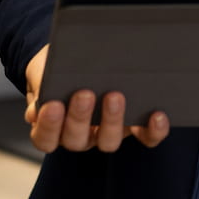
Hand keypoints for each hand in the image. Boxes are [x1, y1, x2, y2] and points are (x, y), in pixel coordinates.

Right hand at [23, 45, 170, 153]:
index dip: (47, 126)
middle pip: (76, 140)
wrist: (82, 57)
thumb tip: (45, 88)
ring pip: (108, 142)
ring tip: (114, 96)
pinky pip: (145, 137)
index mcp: (52, 124)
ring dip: (112, 121)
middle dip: (79, 118)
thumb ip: (41, 79)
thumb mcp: (44, 67)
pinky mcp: (133, 127)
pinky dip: (152, 131)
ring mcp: (106, 133)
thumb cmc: (59, 66)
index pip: (44, 138)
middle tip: (84, 94)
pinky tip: (157, 115)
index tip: (51, 106)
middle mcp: (79, 135)